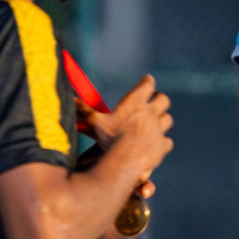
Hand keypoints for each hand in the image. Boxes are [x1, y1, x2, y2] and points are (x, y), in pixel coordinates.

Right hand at [83, 75, 173, 196]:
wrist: (127, 158)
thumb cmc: (111, 138)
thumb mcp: (95, 122)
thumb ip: (84, 110)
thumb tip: (70, 100)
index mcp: (135, 102)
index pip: (147, 85)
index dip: (147, 82)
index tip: (147, 80)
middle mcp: (150, 113)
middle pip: (163, 99)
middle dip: (159, 99)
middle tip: (154, 102)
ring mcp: (158, 129)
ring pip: (167, 119)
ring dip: (162, 120)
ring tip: (155, 123)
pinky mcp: (162, 145)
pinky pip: (167, 141)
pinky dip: (163, 143)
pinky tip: (156, 145)